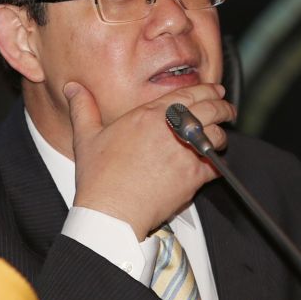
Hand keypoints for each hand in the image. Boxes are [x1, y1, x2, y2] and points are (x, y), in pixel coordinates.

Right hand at [65, 81, 236, 239]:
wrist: (112, 211)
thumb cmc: (99, 178)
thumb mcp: (86, 137)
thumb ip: (83, 108)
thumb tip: (72, 88)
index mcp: (149, 115)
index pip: (188, 93)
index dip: (207, 89)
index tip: (215, 90)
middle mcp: (171, 129)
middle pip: (210, 109)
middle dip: (223, 106)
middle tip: (228, 108)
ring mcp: (184, 152)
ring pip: (216, 136)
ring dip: (221, 135)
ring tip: (221, 136)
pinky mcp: (193, 176)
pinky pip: (216, 165)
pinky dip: (218, 164)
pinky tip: (215, 164)